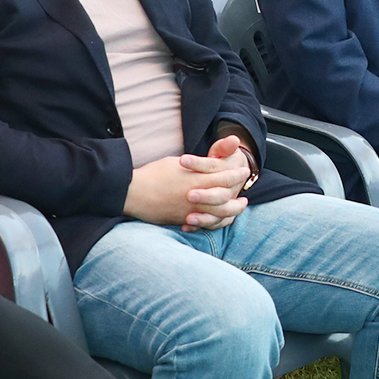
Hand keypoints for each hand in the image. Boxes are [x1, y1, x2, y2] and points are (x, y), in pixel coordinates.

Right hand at [124, 147, 249, 228]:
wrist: (132, 192)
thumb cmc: (154, 174)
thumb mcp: (179, 162)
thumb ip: (201, 162)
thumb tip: (218, 154)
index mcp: (195, 179)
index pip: (224, 178)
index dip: (236, 175)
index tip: (244, 172)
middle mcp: (195, 197)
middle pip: (225, 199)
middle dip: (238, 197)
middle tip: (245, 195)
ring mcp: (189, 211)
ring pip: (217, 215)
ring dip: (231, 212)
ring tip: (239, 208)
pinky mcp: (182, 220)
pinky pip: (204, 224)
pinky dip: (216, 222)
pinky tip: (221, 219)